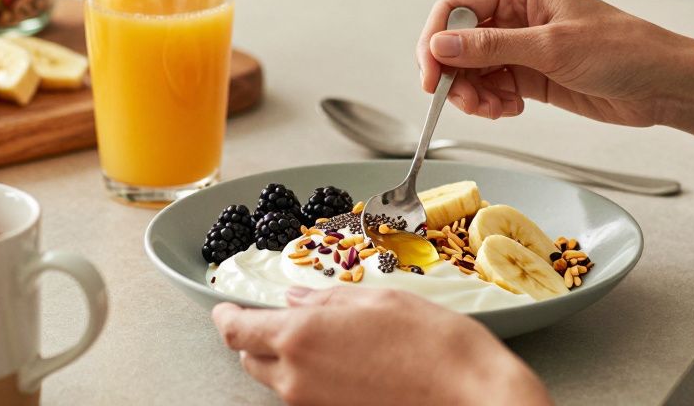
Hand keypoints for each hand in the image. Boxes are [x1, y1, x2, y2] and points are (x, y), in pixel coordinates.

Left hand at [212, 287, 549, 405]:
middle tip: (279, 316)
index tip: (225, 307)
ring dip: (283, 358)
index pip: (236, 331)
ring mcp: (314, 404)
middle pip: (251, 359)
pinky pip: (305, 396)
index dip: (225, 317)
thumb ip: (327, 297)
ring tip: (320, 337)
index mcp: (300, 335)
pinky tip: (344, 361)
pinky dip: (310, 377)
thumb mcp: (378, 299)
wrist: (468, 396)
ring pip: (277, 380)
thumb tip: (296, 298)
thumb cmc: (431, 342)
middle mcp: (297, 376)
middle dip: (257, 336)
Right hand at [417, 0, 693, 126]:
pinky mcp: (530, 74)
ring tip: (495, 110)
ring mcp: (521, 45)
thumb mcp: (552, 47)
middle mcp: (515, 14)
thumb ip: (492, 47)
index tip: (430, 78)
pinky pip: (491, 87)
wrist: (662, 84)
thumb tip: (440, 45)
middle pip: (456, 42)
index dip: (434, 42)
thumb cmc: (623, 51)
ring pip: (471, 69)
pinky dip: (490, 102)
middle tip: (464, 103)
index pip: (454, 9)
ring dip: (472, 94)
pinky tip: (509, 109)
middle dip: (453, 74)